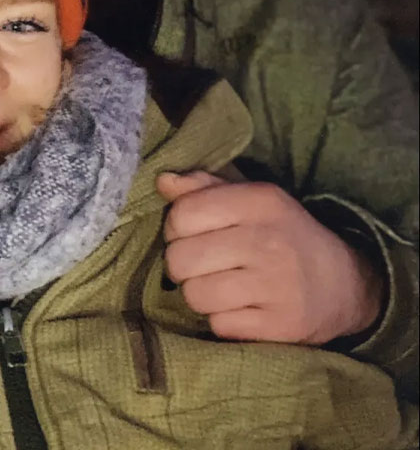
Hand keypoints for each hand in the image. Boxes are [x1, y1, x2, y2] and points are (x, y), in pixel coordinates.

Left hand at [156, 171, 383, 344]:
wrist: (344, 282)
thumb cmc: (281, 233)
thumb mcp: (250, 198)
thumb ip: (203, 187)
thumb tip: (162, 181)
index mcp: (259, 200)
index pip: (183, 214)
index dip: (175, 227)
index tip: (191, 234)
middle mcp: (268, 239)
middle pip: (181, 259)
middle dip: (182, 265)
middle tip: (201, 264)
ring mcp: (277, 285)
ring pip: (195, 295)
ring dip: (200, 294)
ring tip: (219, 286)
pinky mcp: (282, 326)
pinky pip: (219, 326)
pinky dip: (222, 320)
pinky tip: (241, 307)